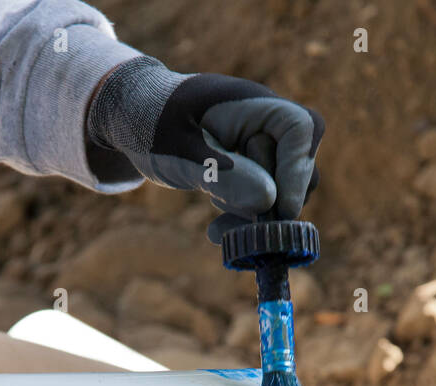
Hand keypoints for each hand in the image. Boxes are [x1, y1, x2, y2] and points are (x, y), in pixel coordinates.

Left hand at [86, 57, 322, 241]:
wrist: (134, 122)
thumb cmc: (151, 123)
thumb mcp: (178, 149)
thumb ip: (220, 173)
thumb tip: (269, 201)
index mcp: (252, 104)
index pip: (301, 129)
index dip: (298, 171)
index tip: (281, 209)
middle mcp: (264, 125)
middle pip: (297, 168)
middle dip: (268, 204)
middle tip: (230, 225)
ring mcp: (260, 149)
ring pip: (283, 192)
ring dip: (254, 218)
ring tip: (216, 228)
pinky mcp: (252, 171)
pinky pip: (264, 203)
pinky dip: (244, 221)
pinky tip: (216, 231)